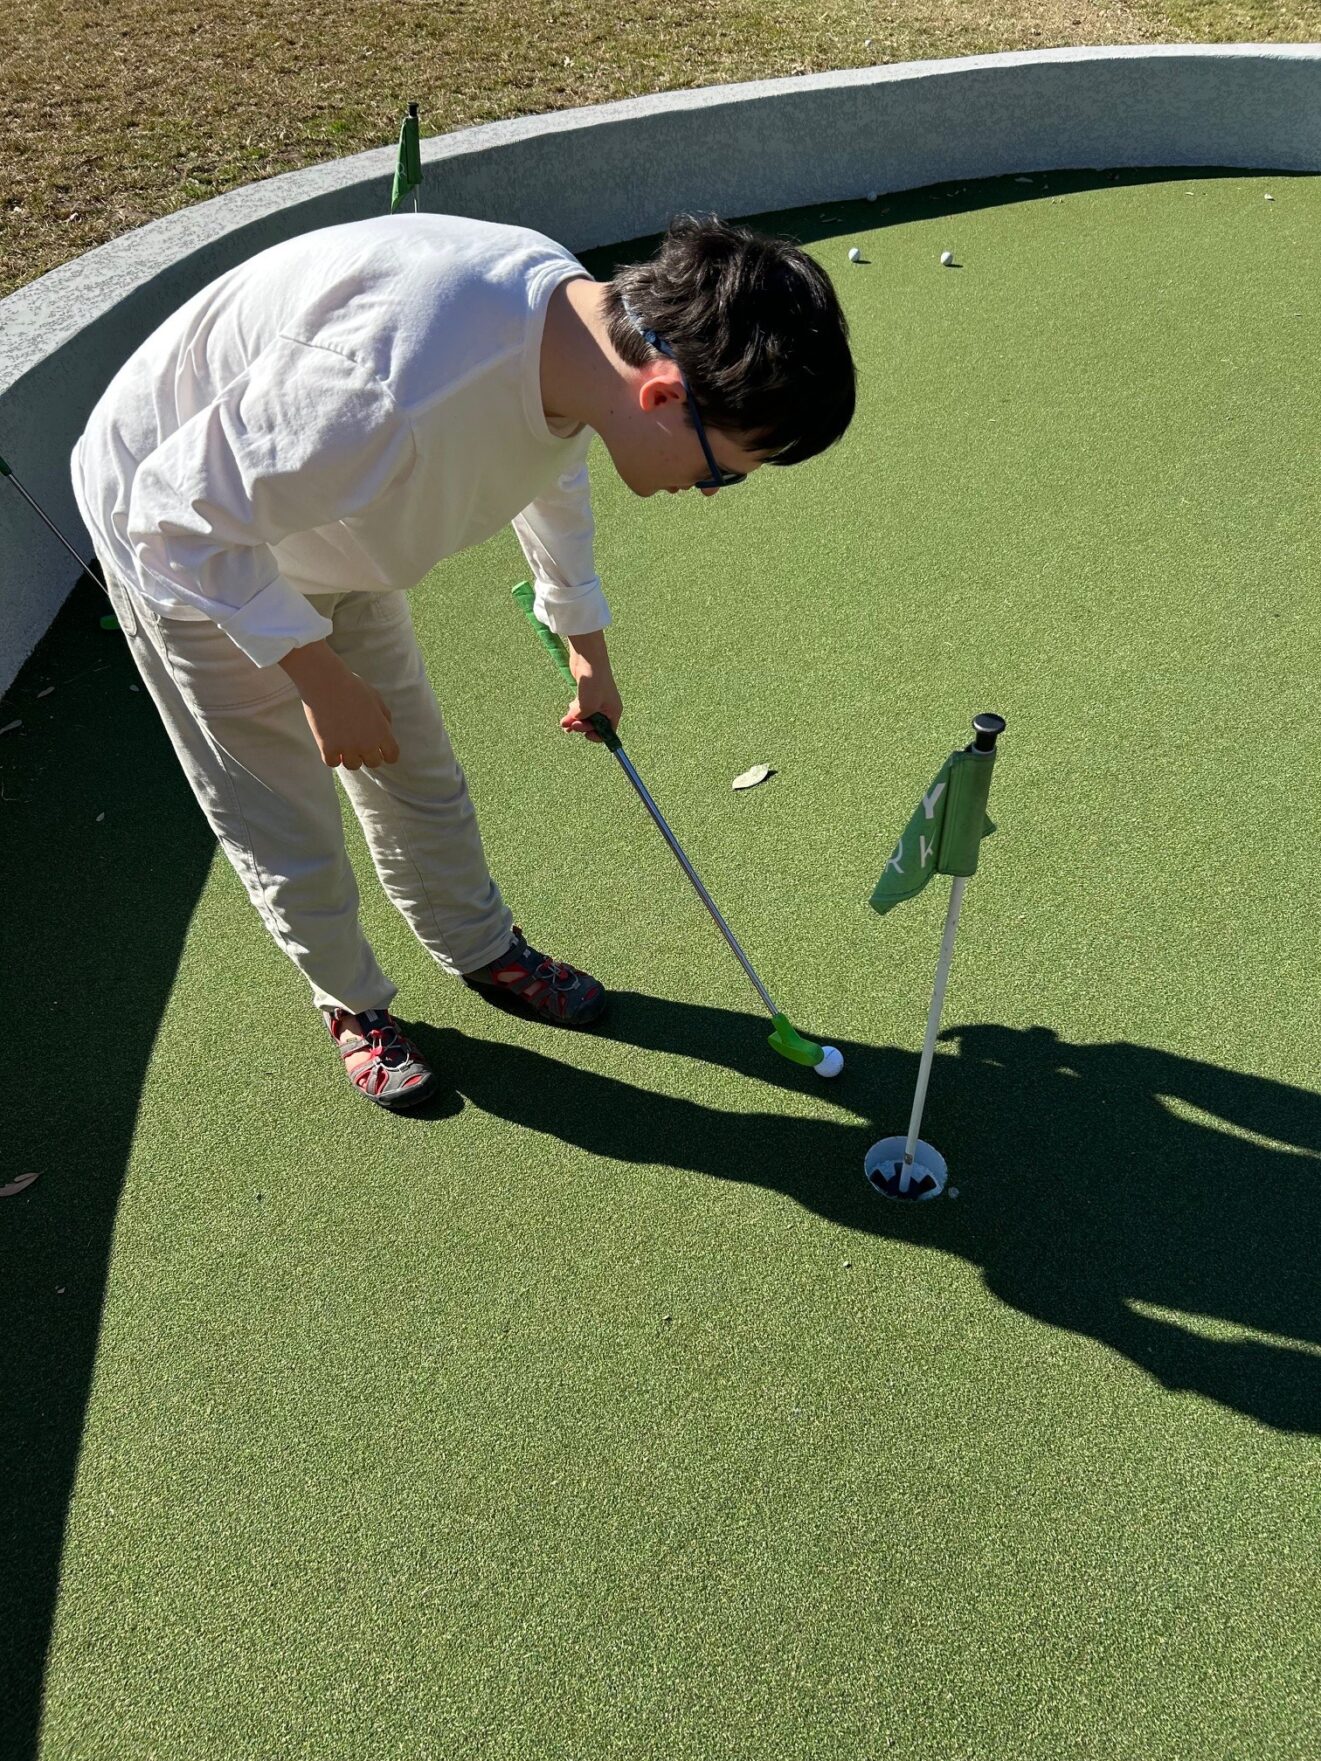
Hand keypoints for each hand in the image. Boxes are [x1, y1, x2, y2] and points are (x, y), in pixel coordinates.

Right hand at [279, 639, 399, 768]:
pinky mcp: (328, 748)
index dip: (386, 753)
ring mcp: (348, 748)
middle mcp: (368, 743)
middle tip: (356, 741)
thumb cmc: (351, 686)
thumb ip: (384, 716)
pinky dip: (331, 755)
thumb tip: (387, 731)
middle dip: (367, 754)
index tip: (378, 749)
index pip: (392, 756)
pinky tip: (329, 743)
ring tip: (342, 741)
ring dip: (348, 756)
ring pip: (353, 765)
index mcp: (382, 731)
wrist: (326, 682)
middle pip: (373, 763)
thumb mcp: (376, 698)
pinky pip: (332, 763)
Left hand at [562, 631, 622, 743]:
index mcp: (613, 712)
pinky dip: (573, 712)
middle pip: (594, 726)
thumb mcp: (587, 707)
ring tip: (564, 722)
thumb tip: (569, 723)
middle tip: (570, 725)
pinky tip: (568, 710)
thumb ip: (580, 719)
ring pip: (585, 717)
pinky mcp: (585, 694)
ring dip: (574, 721)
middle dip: (581, 726)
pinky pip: (580, 709)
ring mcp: (595, 700)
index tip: (585, 734)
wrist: (588, 658)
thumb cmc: (593, 682)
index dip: (596, 736)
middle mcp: (606, 707)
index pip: (608, 732)